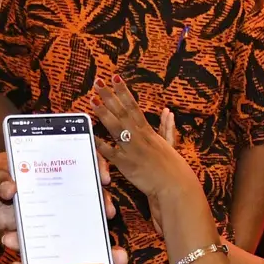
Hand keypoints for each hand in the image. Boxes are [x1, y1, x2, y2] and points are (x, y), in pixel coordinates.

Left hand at [0, 149, 113, 239]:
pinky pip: (48, 229)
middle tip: (106, 205)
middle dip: (97, 195)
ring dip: (86, 217)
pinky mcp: (31, 223)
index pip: (73, 157)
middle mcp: (46, 181)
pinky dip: (60, 235)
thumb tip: (11, 189)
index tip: (101, 173)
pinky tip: (72, 243)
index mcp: (40, 161)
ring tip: (99, 223)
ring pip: (69, 209)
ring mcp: (41, 203)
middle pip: (79, 185)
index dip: (92, 163)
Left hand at [86, 76, 200, 210]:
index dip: (123, 91)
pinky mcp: (125, 164)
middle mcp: (139, 136)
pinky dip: (100, 143)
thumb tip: (168, 111)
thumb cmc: (172, 166)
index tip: (114, 78)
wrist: (173, 185)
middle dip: (109, 96)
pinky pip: (109, 152)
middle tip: (98, 82)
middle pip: (122, 112)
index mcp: (148, 130)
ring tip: (92, 100)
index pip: (133, 106)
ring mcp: (132, 149)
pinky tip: (90, 133)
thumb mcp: (170, 143)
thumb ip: (167, 126)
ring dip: (103, 113)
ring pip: (115, 127)